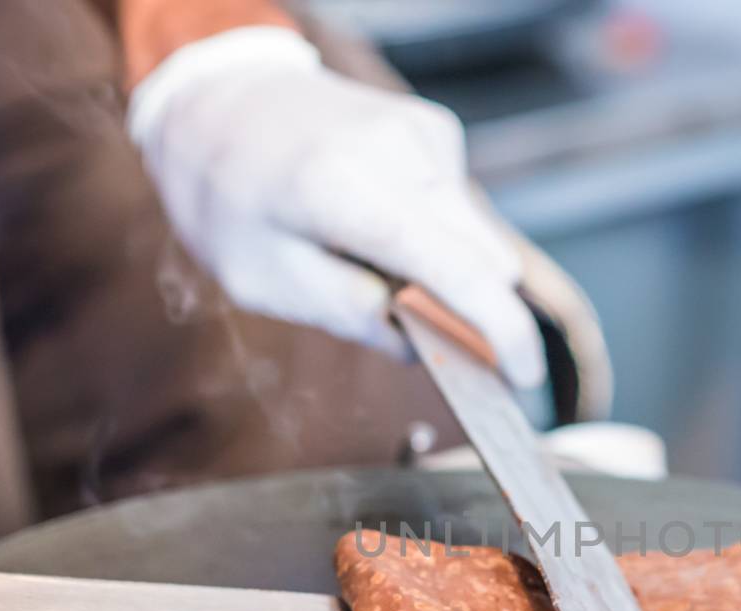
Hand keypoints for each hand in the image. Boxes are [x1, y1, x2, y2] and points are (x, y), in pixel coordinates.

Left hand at [128, 26, 545, 388]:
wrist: (218, 102)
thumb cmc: (230, 199)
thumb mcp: (265, 281)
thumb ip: (352, 315)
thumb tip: (426, 343)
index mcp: (346, 190)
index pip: (459, 270)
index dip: (504, 333)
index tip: (522, 378)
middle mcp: (399, 152)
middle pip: (485, 260)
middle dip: (462, 306)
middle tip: (403, 323)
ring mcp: (423, 134)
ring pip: (476, 239)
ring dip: (441, 268)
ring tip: (365, 254)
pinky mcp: (434, 129)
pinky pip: (457, 210)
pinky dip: (430, 232)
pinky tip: (373, 217)